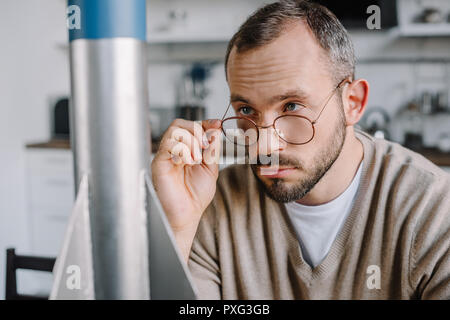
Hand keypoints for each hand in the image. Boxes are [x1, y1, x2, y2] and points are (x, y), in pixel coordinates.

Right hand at [151, 118, 221, 233]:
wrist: (186, 214)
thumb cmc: (195, 196)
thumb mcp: (211, 169)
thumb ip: (213, 150)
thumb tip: (216, 130)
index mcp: (188, 150)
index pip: (193, 127)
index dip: (206, 123)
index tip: (217, 124)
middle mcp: (175, 150)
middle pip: (181, 124)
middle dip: (198, 130)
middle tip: (206, 145)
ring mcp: (166, 155)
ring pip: (175, 130)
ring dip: (191, 141)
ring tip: (196, 159)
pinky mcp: (159, 162)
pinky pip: (168, 144)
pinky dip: (182, 149)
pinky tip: (187, 162)